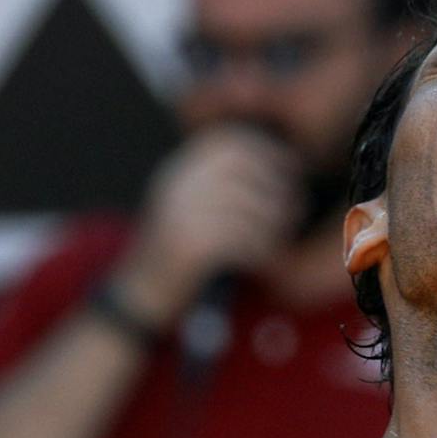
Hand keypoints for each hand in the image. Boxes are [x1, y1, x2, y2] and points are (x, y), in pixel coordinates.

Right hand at [115, 124, 304, 321]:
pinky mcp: (193, 244)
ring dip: (273, 229)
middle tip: (294, 211)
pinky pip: (247, 241)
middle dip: (279, 192)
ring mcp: (184, 212)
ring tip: (273, 242)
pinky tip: (259, 262)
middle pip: (250, 175)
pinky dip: (261, 253)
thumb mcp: (190, 207)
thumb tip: (282, 167)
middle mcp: (178, 185)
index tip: (292, 168)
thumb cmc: (179, 253)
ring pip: (254, 211)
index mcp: (179, 172)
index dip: (268, 153)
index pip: (231, 145)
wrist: (142, 293)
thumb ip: (221, 185)